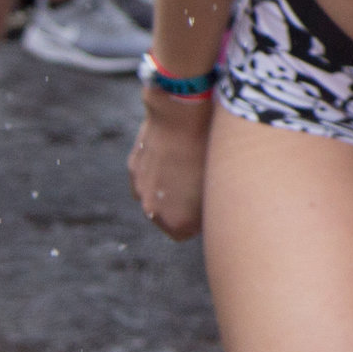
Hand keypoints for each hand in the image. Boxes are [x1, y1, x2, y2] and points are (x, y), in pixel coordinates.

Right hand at [128, 89, 214, 240]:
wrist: (183, 117)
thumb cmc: (209, 152)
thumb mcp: (219, 185)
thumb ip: (211, 207)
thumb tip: (211, 211)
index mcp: (176, 222)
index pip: (184, 234)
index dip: (196, 220)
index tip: (207, 202)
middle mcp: (152, 210)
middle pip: (167, 216)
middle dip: (181, 204)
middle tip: (200, 181)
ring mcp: (140, 188)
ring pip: (156, 195)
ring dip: (168, 187)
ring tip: (188, 163)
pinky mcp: (133, 167)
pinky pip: (148, 176)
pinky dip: (159, 169)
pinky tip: (175, 152)